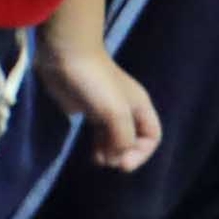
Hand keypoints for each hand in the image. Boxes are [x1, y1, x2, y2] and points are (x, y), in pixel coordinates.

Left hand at [47, 49, 161, 171]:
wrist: (65, 56)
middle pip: (133, 139)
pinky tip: (91, 152)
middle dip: (123, 153)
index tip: (122, 163)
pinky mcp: (85, 107)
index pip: (152, 137)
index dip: (142, 153)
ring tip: (98, 160)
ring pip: (115, 137)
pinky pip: (97, 131)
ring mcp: (105, 108)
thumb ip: (122, 138)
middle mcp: (126, 109)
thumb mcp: (115, 113)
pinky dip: (98, 144)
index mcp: (139, 106)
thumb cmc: (95, 83)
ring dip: (110, 151)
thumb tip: (117, 158)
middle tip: (107, 162)